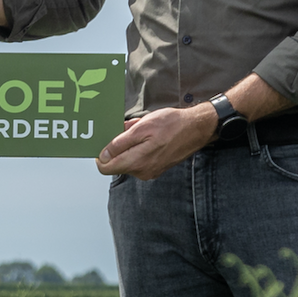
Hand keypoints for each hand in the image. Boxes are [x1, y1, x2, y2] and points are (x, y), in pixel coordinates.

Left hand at [94, 104, 217, 180]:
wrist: (196, 129)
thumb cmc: (171, 125)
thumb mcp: (142, 128)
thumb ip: (120, 144)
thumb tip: (103, 155)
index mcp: (137, 162)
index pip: (105, 168)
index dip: (100, 154)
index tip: (104, 141)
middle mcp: (142, 171)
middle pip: (115, 164)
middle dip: (115, 148)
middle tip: (123, 130)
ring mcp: (149, 171)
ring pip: (127, 161)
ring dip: (127, 147)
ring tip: (139, 131)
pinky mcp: (155, 168)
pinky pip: (138, 160)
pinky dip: (136, 149)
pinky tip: (145, 137)